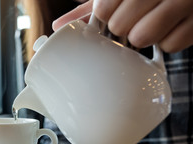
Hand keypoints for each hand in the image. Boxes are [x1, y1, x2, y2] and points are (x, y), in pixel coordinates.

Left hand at [52, 0, 192, 52]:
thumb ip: (89, 9)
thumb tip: (58, 27)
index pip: (103, 9)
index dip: (104, 15)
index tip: (111, 11)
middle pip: (119, 25)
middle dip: (122, 27)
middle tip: (132, 19)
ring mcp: (183, 4)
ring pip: (142, 37)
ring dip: (142, 36)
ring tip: (148, 25)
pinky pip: (170, 45)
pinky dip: (166, 42)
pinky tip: (168, 29)